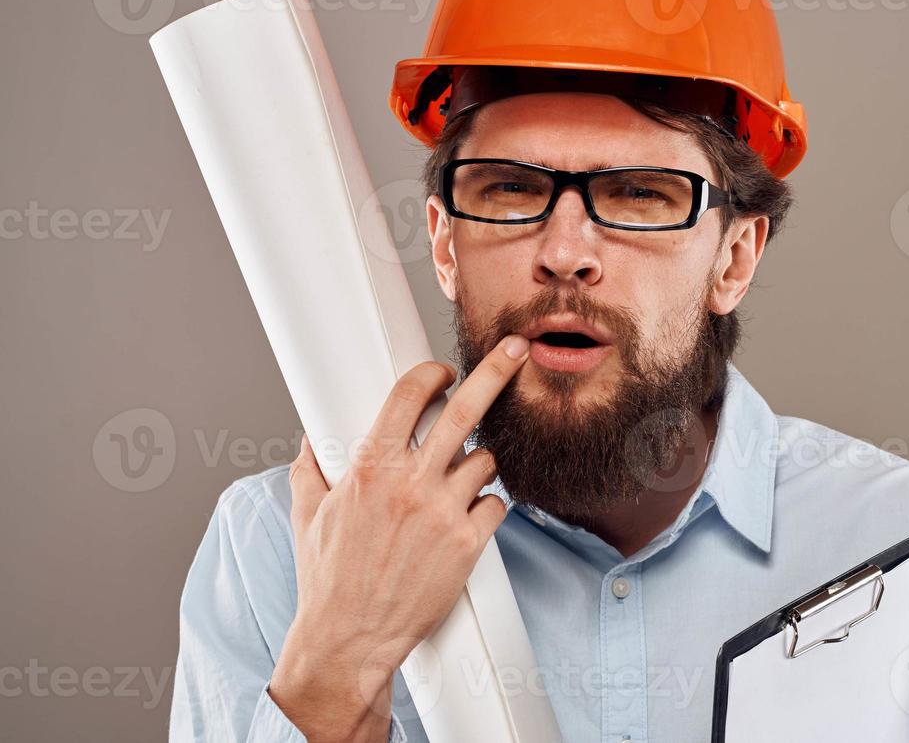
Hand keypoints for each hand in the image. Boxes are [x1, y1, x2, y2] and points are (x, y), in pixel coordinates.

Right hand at [267, 335, 529, 740]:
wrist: (348, 642)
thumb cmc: (326, 581)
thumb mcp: (308, 516)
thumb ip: (311, 470)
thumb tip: (311, 439)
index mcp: (369, 469)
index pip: (408, 395)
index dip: (431, 374)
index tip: (443, 372)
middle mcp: (410, 484)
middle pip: (465, 409)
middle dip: (496, 371)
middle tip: (516, 351)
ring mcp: (443, 513)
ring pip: (485, 460)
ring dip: (479, 462)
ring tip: (460, 480)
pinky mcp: (468, 545)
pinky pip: (496, 504)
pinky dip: (488, 505)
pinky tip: (469, 517)